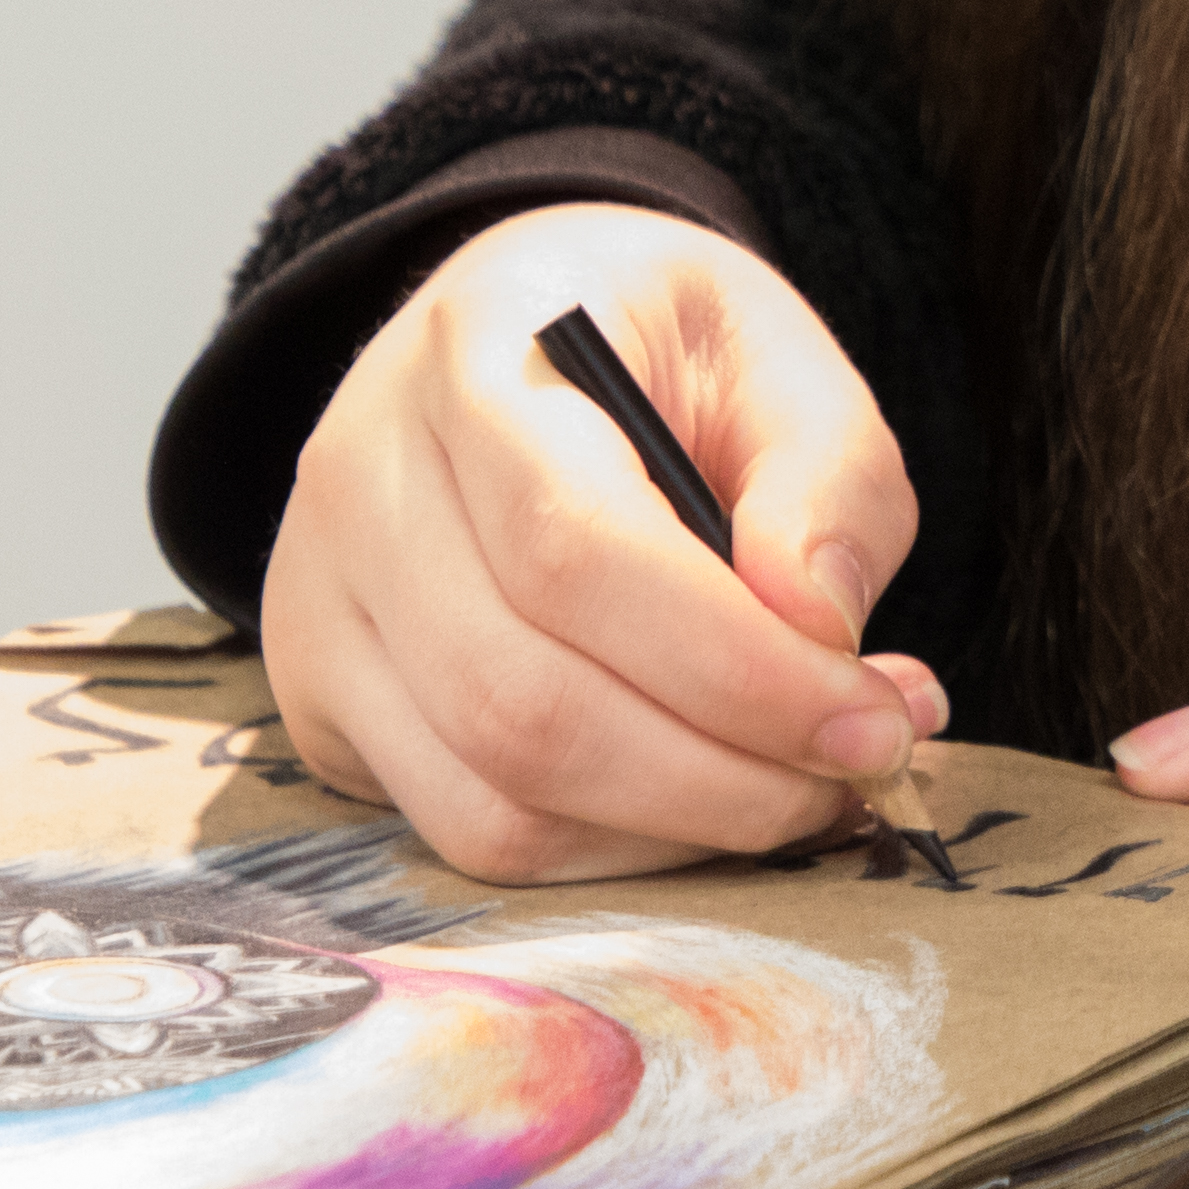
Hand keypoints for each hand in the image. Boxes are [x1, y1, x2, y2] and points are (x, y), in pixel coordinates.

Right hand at [259, 200, 943, 880]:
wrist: (517, 338)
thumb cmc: (656, 348)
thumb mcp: (776, 354)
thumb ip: (829, 477)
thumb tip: (818, 627)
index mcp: (476, 351)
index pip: (574, 549)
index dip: (734, 666)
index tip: (872, 720)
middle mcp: (359, 477)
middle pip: (523, 702)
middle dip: (724, 777)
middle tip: (861, 768)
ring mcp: (317, 598)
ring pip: (490, 797)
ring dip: (676, 830)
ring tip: (798, 782)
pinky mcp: (320, 699)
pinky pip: (465, 829)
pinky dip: (608, 850)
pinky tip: (700, 795)